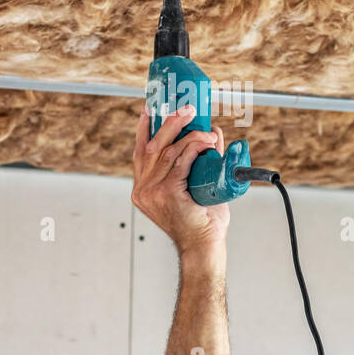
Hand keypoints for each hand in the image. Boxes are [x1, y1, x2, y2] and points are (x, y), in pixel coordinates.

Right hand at [131, 103, 229, 263]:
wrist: (203, 246)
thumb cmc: (201, 220)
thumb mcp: (194, 186)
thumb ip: (199, 161)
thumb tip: (213, 133)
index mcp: (143, 189)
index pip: (140, 152)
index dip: (145, 128)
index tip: (151, 108)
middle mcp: (143, 189)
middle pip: (152, 146)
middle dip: (170, 122)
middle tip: (188, 109)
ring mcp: (152, 192)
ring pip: (168, 151)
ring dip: (190, 135)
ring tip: (206, 130)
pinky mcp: (167, 193)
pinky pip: (180, 161)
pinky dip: (194, 147)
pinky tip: (207, 142)